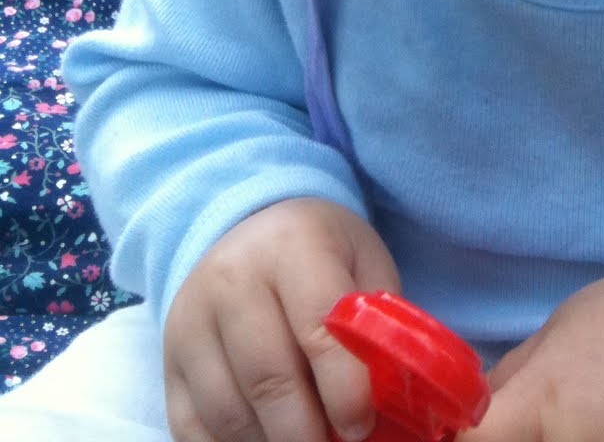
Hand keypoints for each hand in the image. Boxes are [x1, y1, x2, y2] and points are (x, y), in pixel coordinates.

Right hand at [163, 196, 401, 441]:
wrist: (251, 230)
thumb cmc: (323, 253)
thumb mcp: (363, 262)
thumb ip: (376, 322)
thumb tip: (388, 398)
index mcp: (292, 245)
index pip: (319, 328)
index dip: (344, 389)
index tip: (360, 425)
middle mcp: (233, 279)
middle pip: (268, 380)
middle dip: (307, 433)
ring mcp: (192, 320)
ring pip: (228, 413)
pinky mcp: (168, 360)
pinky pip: (192, 429)